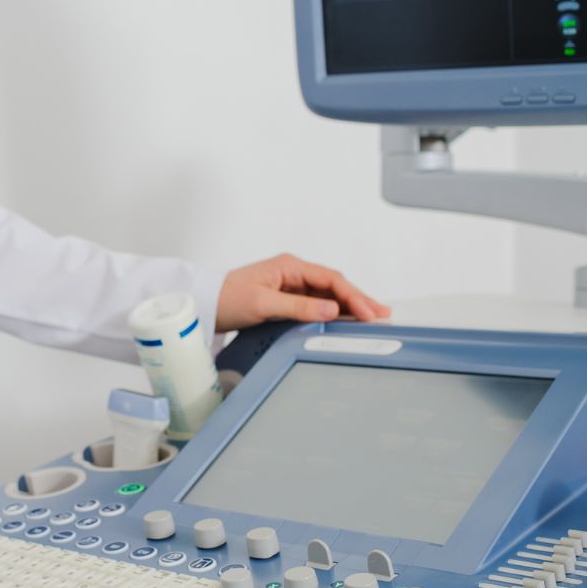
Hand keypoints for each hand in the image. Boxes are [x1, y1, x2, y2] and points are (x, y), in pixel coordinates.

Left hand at [216, 254, 390, 331]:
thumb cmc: (226, 299)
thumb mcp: (263, 304)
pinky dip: (333, 313)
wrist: (204, 304)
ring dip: (349, 306)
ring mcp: (290, 286)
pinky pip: (316, 305)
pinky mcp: (285, 300)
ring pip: (328, 295)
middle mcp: (293, 273)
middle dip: (359, 300)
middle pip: (335, 285)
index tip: (369, 313)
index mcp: (290, 266)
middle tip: (382, 314)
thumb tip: (332, 309)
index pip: (331, 279)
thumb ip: (299, 307)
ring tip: (373, 317)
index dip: (353, 296)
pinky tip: (346, 321)